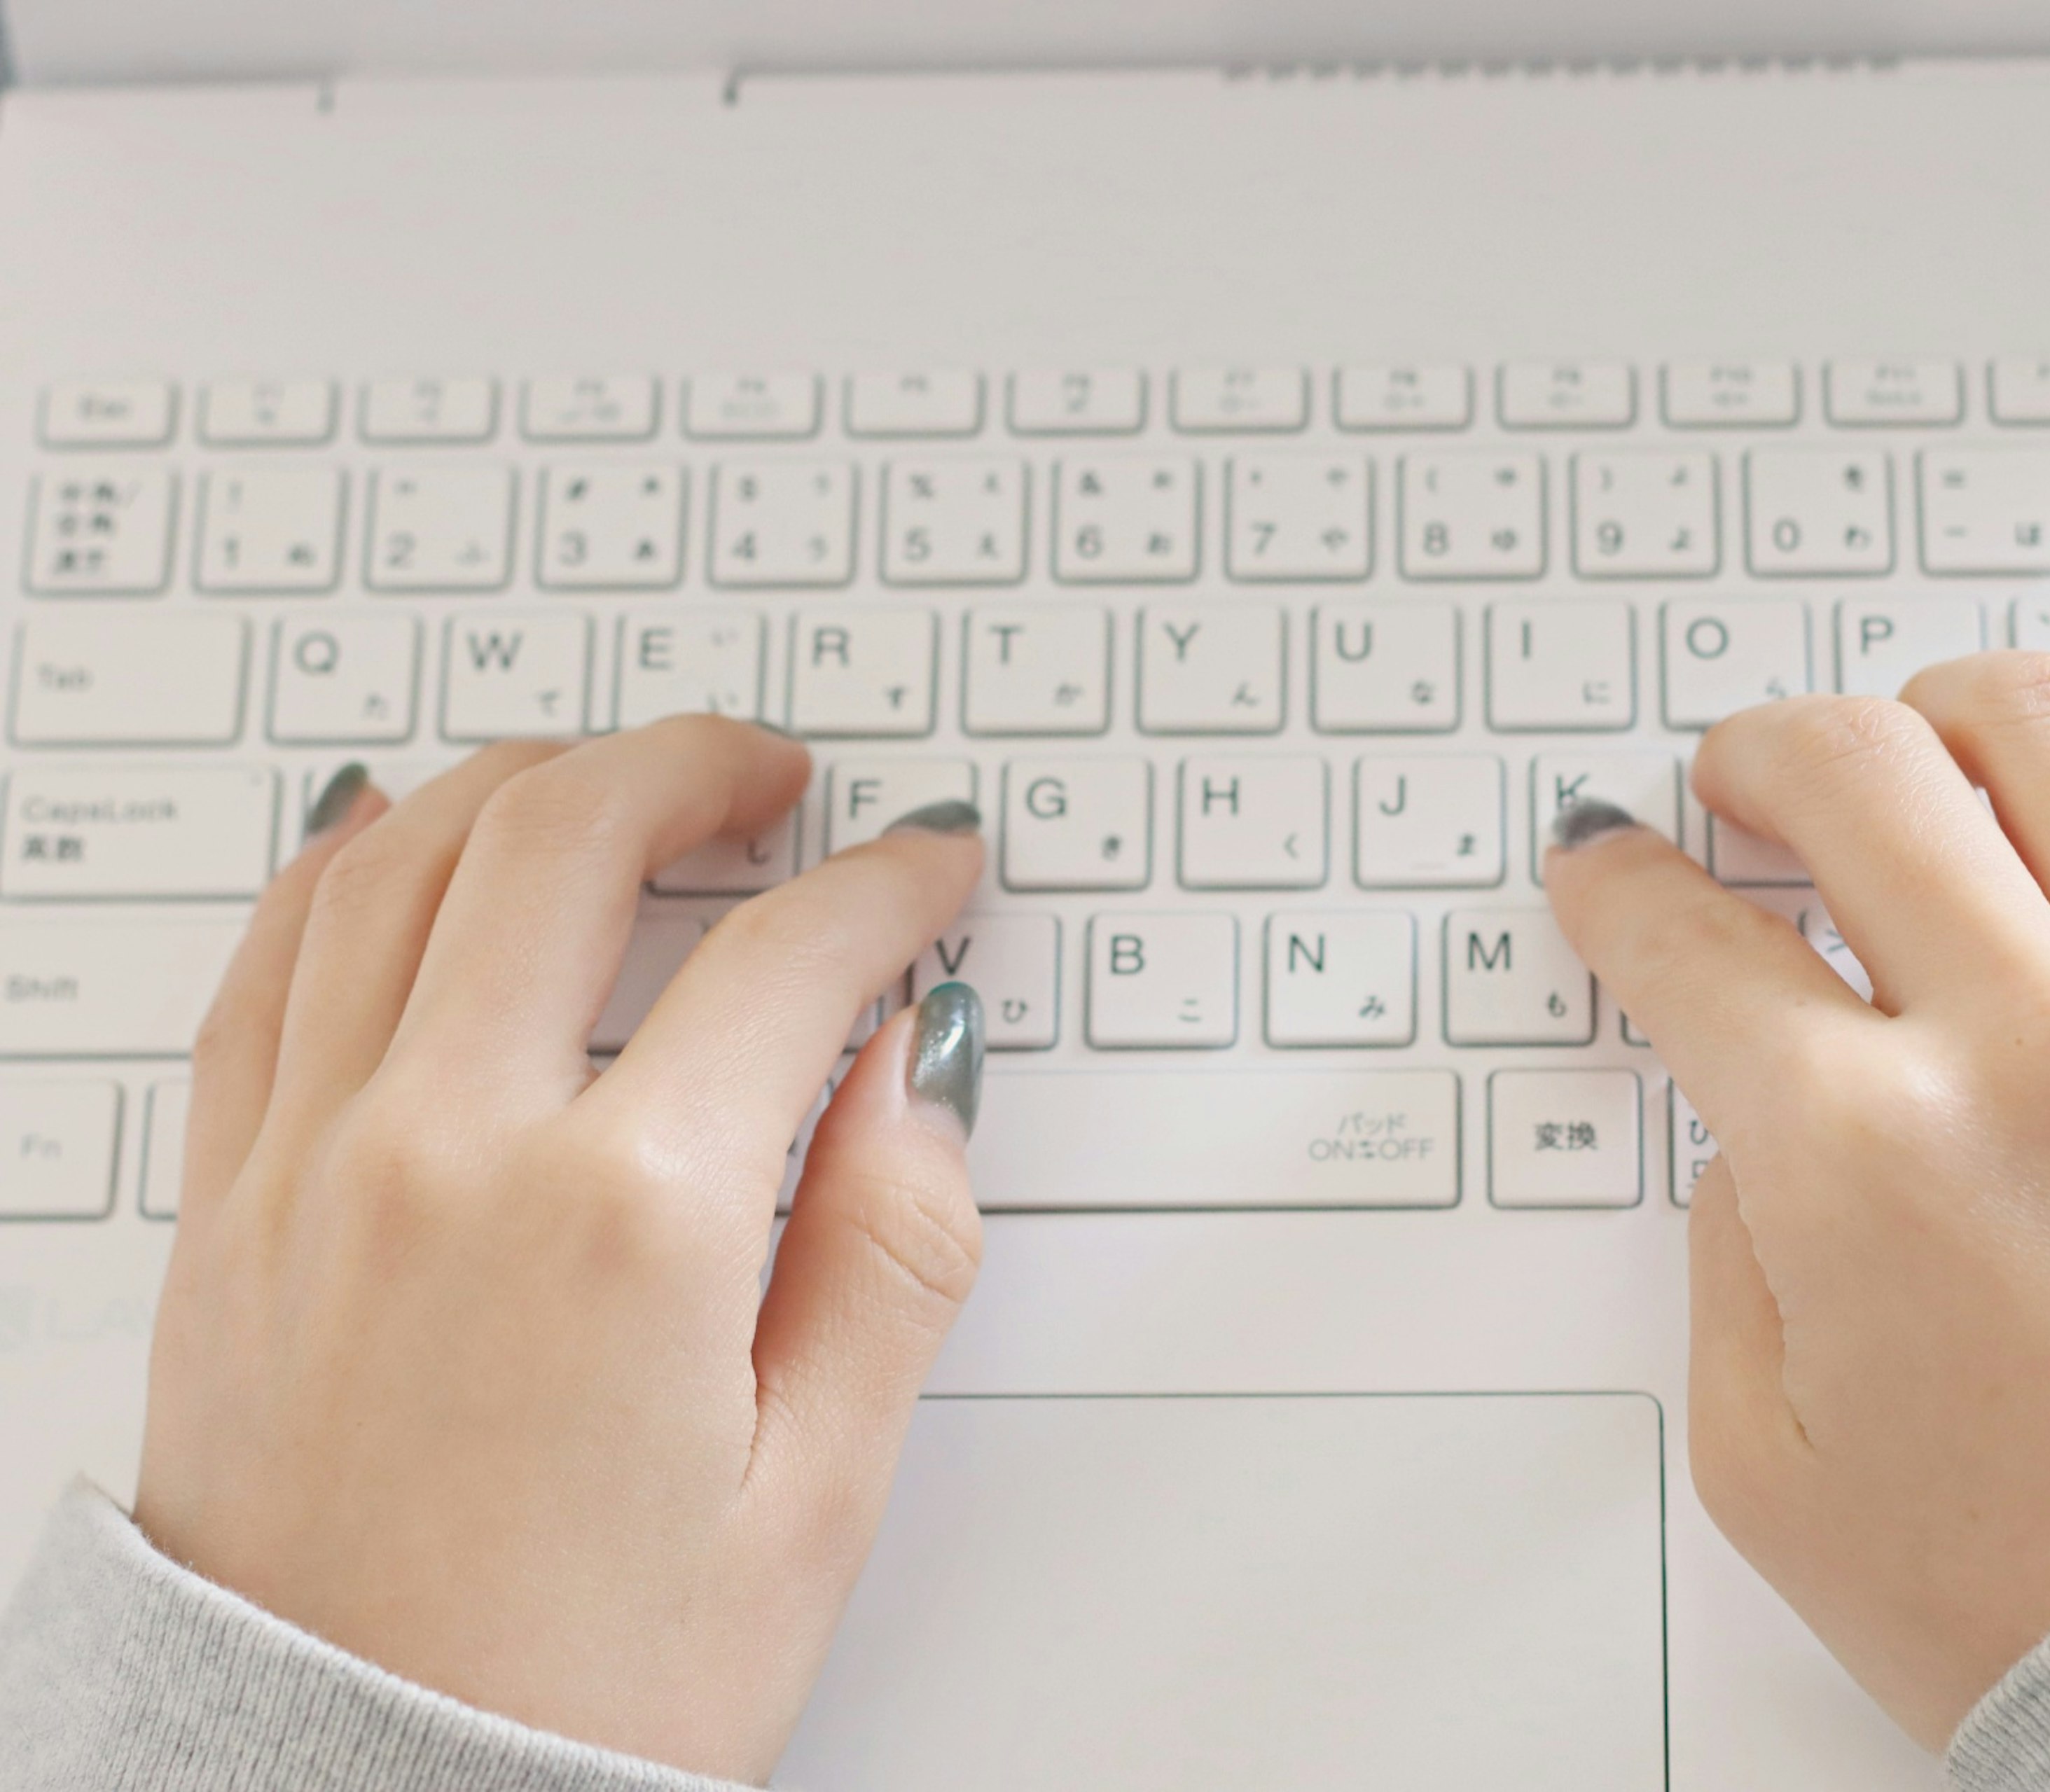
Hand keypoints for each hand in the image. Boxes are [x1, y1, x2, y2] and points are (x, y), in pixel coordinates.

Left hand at [132, 719, 988, 1780]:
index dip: (887, 888)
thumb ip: (890, 1254)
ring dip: (530, 779)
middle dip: (698, 767)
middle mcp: (450, 1155)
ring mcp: (315, 1166)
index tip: (927, 869)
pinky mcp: (230, 1207)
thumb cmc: (578, 1689)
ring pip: (405, 858)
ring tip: (611, 782)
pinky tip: (405, 839)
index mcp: (627, 1226)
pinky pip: (272, 960)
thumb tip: (916, 1074)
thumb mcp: (811, 1496)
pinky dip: (349, 862)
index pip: (789, 962)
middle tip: (772, 778)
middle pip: (574, 837)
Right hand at [1543, 653, 2049, 1746]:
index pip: (1681, 932)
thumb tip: (1752, 1110)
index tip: (1610, 868)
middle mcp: (2038, 1043)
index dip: (1613, 883)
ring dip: (1934, 720)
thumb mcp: (1770, 1466)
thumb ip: (1723, 1253)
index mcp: (1864, 1162)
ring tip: (1918, 766)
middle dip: (1747, 757)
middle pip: (1842, 764)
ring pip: (2042, 719)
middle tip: (1737, 792)